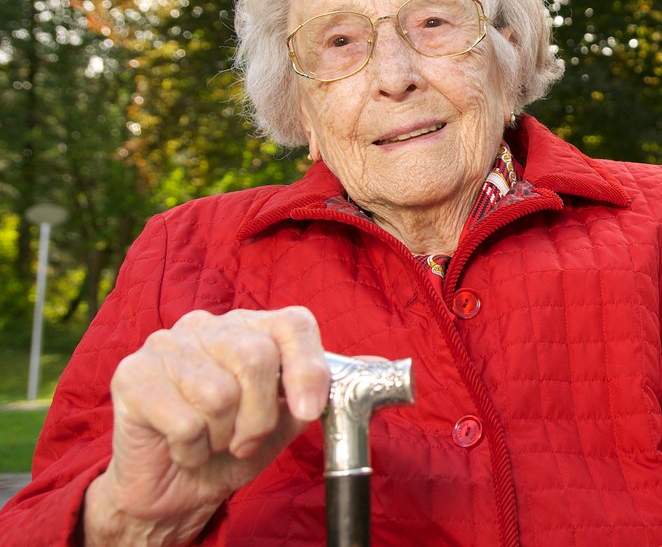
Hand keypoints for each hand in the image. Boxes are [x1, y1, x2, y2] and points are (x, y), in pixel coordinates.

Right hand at [83, 307, 329, 545]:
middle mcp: (208, 325)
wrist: (175, 489)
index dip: (307, 367)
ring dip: (222, 437)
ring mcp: (166, 344)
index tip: (308, 412)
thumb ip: (323, 390)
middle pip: (257, 357)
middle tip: (245, 439)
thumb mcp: (288, 420)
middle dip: (260, 416)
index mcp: (250, 327)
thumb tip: (379, 366)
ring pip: (218, 393)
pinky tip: (182, 447)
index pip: (293, 323)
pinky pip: (184, 422)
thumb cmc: (232, 445)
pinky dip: (192, 450)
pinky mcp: (132, 374)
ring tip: (211, 440)